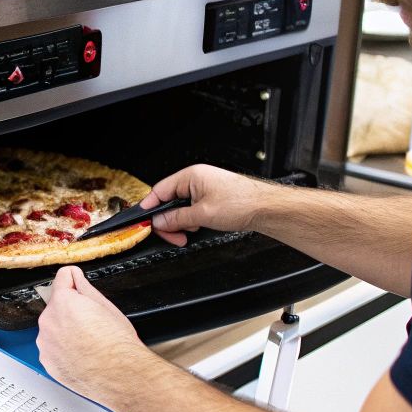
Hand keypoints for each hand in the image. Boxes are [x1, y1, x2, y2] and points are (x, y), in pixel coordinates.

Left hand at [36, 266, 147, 402]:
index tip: (75, 280)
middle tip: (91, 323)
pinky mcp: (47, 362)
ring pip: (53, 330)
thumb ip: (85, 287)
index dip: (73, 278)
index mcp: (63, 302)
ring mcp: (45, 344)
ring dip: (65, 332)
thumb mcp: (106, 306)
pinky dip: (63, 351)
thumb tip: (76, 278)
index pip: (62, 278)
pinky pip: (52, 350)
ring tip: (87, 342)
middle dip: (70, 311)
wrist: (120, 376)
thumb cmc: (117, 344)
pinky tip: (81, 355)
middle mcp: (48, 321)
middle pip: (57, 307)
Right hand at [138, 164, 270, 244]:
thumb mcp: (202, 215)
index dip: (151, 208)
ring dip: (183, 223)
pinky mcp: (212, 199)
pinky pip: (193, 210)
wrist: (266, 209)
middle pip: (170, 201)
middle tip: (174, 235)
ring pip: (181, 208)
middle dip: (170, 221)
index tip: (145, 221)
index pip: (160, 190)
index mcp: (191, 176)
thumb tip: (159, 221)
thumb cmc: (242, 203)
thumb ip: (176, 219)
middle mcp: (196, 180)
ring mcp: (205, 189)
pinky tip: (200, 228)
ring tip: (192, 232)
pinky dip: (193, 221)